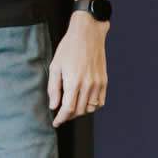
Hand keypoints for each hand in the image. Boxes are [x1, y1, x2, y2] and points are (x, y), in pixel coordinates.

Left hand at [48, 12, 108, 126]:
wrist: (88, 34)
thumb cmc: (69, 48)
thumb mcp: (55, 65)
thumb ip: (53, 87)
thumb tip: (53, 106)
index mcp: (73, 81)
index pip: (68, 109)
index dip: (61, 118)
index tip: (56, 123)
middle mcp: (87, 85)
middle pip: (79, 111)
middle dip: (69, 115)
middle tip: (61, 113)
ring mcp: (98, 84)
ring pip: (90, 109)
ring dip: (80, 112)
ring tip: (72, 106)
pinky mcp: (104, 82)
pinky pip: (100, 102)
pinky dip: (92, 106)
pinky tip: (84, 101)